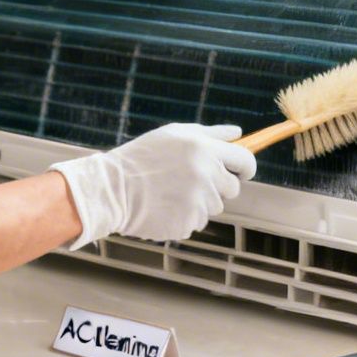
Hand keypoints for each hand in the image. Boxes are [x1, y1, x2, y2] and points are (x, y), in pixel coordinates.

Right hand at [53, 123, 252, 248]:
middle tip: (189, 182)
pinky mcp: (187, 222)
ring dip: (198, 202)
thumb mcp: (174, 134)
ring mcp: (197, 200)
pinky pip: (197, 222)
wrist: (110, 189)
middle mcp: (205, 174)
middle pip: (232, 188)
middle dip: (218, 187)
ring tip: (170, 193)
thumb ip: (211, 133)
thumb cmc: (142, 158)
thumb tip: (239, 134)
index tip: (241, 172)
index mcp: (204, 149)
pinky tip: (164, 207)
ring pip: (214, 207)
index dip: (246, 168)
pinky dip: (184, 217)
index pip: (246, 161)